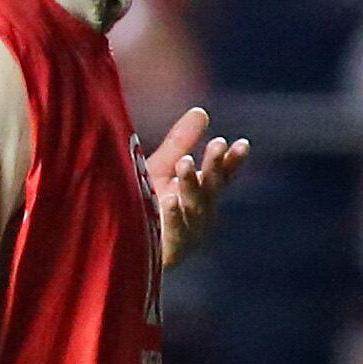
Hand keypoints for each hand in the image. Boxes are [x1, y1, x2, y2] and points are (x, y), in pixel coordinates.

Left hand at [144, 107, 249, 267]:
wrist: (120, 244)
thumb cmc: (144, 203)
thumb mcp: (162, 169)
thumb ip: (181, 142)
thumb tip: (202, 111)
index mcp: (203, 194)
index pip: (222, 176)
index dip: (232, 162)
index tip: (241, 144)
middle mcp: (201, 214)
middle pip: (211, 188)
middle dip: (214, 167)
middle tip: (217, 145)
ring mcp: (189, 235)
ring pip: (195, 208)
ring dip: (192, 185)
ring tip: (185, 162)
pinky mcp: (170, 253)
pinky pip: (175, 234)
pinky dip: (173, 216)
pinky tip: (168, 199)